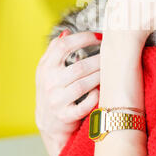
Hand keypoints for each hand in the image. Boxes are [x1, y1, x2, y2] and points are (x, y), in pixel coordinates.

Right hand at [35, 30, 101, 155]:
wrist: (48, 123)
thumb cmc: (52, 89)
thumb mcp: (47, 69)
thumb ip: (55, 50)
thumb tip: (67, 32)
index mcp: (45, 67)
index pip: (63, 46)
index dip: (83, 38)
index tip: (99, 37)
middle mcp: (49, 83)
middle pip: (79, 67)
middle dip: (98, 60)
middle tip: (110, 57)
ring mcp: (56, 101)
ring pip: (83, 85)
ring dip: (99, 77)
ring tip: (109, 72)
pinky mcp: (65, 116)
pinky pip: (84, 105)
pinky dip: (94, 97)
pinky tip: (100, 91)